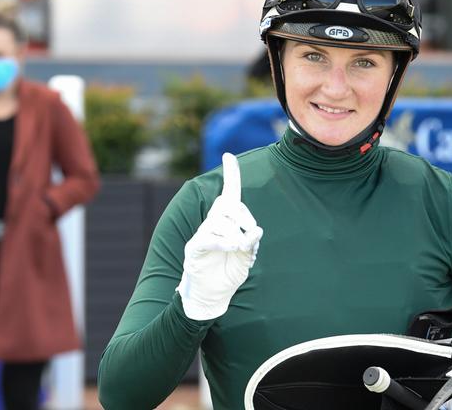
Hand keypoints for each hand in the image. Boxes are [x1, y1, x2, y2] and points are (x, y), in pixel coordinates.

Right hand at [177, 153, 262, 320]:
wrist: (214, 295)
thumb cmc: (230, 271)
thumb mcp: (247, 256)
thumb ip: (252, 241)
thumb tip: (256, 229)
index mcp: (227, 221)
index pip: (229, 193)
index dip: (230, 174)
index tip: (228, 155)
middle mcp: (212, 223)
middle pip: (226, 205)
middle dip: (243, 215)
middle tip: (249, 232)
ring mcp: (202, 234)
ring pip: (220, 222)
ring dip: (235, 234)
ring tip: (240, 248)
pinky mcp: (195, 248)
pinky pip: (209, 238)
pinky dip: (223, 242)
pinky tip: (232, 248)